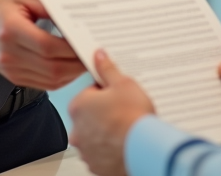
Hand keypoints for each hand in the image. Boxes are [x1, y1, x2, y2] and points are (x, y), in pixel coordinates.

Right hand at [0, 0, 85, 89]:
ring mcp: (12, 70)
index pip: (47, 46)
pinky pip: (45, 85)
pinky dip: (62, 78)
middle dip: (77, 63)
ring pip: (51, 80)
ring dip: (73, 73)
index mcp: (11, 30)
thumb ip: (49, 7)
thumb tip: (73, 17)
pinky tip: (71, 68)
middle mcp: (10, 54)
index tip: (87, 43)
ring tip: (86, 61)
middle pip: (52, 67)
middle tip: (94, 54)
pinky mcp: (16, 78)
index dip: (70, 48)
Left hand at [69, 50, 155, 175]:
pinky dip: (110, 149)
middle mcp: (77, 130)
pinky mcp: (96, 165)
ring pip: (95, 136)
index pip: (89, 93)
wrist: (143, 149)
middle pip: (90, 116)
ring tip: (126, 129)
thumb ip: (107, 69)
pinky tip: (125, 143)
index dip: (106, 92)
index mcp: (79, 106)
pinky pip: (101, 154)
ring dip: (106, 132)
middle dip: (104, 113)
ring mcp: (85, 150)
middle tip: (124, 112)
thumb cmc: (132, 118)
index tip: (118, 95)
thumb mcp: (123, 84)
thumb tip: (98, 56)